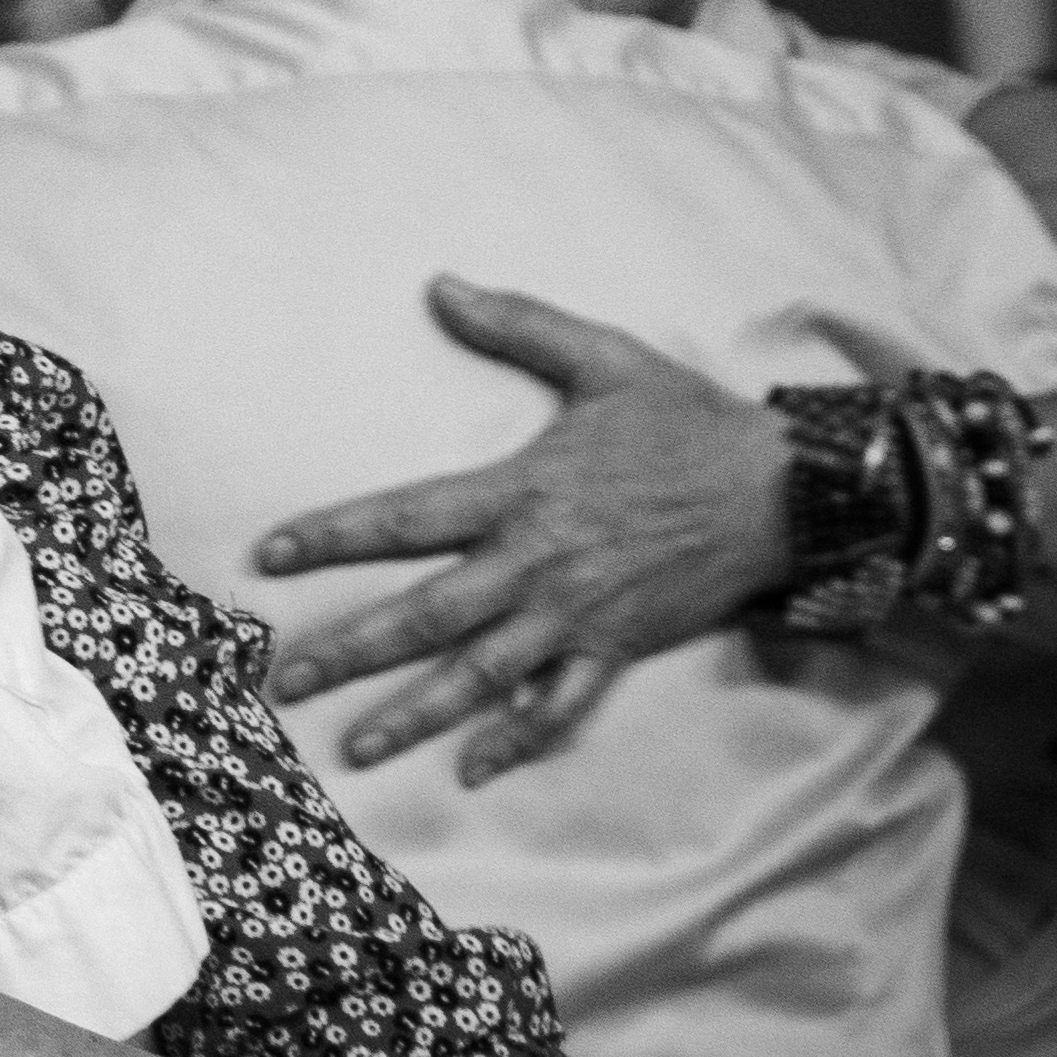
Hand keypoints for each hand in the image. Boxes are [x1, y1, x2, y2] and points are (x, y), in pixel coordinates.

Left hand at [251, 277, 789, 783]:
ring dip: (414, 714)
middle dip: (349, 649)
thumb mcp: (605, 357)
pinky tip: (471, 770)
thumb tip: (440, 285)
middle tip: (282, 681)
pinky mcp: (617, 649)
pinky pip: (561, 709)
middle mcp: (538, 564)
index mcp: (521, 493)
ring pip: (480, 676)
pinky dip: (517, 741)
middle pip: (425, 615)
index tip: (268, 553)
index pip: (404, 518)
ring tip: (353, 746)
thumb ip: (518, 324)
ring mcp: (576, 615)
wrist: (788, 490)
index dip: (333, 535)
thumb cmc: (689, 422)